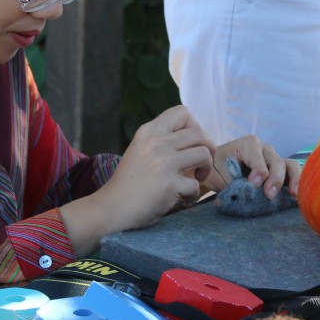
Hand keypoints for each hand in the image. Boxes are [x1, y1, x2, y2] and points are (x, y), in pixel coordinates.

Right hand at [99, 105, 216, 230]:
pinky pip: (196, 185)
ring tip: (196, 178)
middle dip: (208, 148)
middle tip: (200, 164)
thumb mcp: (141, 149)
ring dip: (206, 168)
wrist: (111, 208)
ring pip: (204, 154)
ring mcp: (163, 163)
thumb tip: (195, 136)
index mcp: (149, 131)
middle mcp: (156, 142)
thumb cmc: (129, 181)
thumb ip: (162, 140)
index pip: (182, 112)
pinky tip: (183, 197)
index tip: (190, 144)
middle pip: (199, 133)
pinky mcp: (169, 184)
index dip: (194, 126)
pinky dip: (193, 194)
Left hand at [203, 136, 301, 199]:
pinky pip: (292, 172)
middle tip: (269, 195)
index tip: (253, 185)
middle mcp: (264, 148)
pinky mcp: (278, 170)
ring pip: (290, 165)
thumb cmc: (215, 171)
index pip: (258, 159)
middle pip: (276, 162)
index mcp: (248, 144)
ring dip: (293, 179)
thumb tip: (251, 193)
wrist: (215, 170)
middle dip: (275, 178)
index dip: (258, 172)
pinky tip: (297, 195)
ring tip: (293, 194)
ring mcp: (273, 158)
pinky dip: (297, 181)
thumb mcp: (220, 176)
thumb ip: (236, 183)